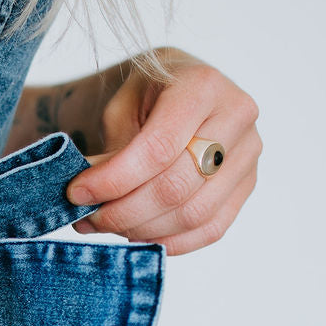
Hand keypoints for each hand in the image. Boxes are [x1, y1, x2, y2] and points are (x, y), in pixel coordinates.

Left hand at [65, 47, 260, 253]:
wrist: (176, 92)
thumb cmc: (145, 96)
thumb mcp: (120, 107)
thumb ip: (111, 151)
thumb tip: (89, 198)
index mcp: (203, 85)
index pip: (159, 148)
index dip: (115, 179)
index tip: (77, 193)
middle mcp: (237, 116)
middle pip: (177, 187)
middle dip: (124, 211)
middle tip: (87, 217)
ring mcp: (249, 154)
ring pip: (193, 215)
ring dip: (142, 230)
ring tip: (105, 224)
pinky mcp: (247, 184)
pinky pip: (210, 229)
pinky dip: (168, 240)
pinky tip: (135, 234)